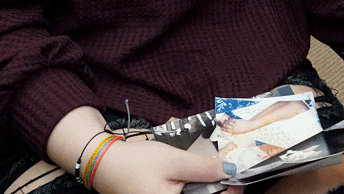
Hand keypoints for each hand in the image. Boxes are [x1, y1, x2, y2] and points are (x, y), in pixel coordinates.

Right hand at [91, 138, 242, 193]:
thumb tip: (231, 170)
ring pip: (196, 190)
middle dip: (214, 175)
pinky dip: (188, 174)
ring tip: (197, 153)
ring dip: (201, 172)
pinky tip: (184, 159)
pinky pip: (184, 188)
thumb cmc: (134, 165)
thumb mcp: (174, 161)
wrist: (104, 164)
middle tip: (219, 156)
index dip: (232, 188)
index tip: (238, 170)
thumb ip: (204, 168)